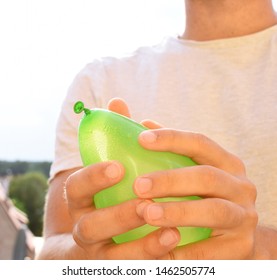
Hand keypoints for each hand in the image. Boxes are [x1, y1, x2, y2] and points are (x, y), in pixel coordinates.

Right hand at [64, 98, 179, 258]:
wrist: (103, 242)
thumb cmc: (110, 195)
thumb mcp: (110, 169)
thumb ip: (113, 137)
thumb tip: (118, 101)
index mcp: (83, 201)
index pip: (76, 188)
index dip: (93, 177)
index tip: (119, 166)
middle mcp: (87, 229)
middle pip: (90, 227)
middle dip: (118, 216)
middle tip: (146, 203)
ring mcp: (102, 255)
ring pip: (112, 259)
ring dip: (140, 246)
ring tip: (172, 231)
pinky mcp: (118, 270)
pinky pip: (132, 272)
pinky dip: (153, 262)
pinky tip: (177, 248)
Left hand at [134, 129, 257, 258]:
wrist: (233, 236)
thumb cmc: (203, 197)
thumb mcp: (192, 170)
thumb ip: (170, 148)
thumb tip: (143, 123)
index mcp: (226, 163)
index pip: (200, 143)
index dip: (172, 138)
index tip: (141, 138)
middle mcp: (240, 185)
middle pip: (206, 176)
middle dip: (170, 180)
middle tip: (139, 185)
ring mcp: (244, 216)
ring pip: (213, 211)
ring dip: (178, 212)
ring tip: (147, 213)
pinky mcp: (242, 246)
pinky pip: (211, 251)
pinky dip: (185, 251)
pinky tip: (160, 250)